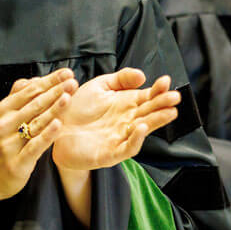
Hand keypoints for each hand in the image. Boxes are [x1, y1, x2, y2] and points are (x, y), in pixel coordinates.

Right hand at [0, 69, 75, 227]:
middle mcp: (6, 124)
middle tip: (72, 82)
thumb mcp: (3, 117)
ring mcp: (11, 143)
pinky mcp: (18, 161)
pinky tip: (57, 125)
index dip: (49, 81)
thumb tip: (34, 80)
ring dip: (53, 108)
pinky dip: (46, 135)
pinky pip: (34, 146)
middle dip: (55, 91)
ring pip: (35, 122)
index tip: (66, 73)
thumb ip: (18, 97)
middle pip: (34, 104)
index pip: (30, 90)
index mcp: (5, 110)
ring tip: (68, 97)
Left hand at [51, 70, 179, 171]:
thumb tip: (143, 75)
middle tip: (175, 97)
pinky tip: (141, 127)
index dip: (158, 90)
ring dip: (156, 122)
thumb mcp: (98, 87)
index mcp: (126, 104)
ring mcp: (120, 138)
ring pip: (143, 130)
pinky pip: (127, 148)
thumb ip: (120, 79)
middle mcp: (127, 121)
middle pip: (150, 112)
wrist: (55, 130)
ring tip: (170, 112)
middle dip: (163, 105)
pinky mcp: (110, 153)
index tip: (166, 81)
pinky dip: (136, 139)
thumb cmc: (77, 109)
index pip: (148, 97)